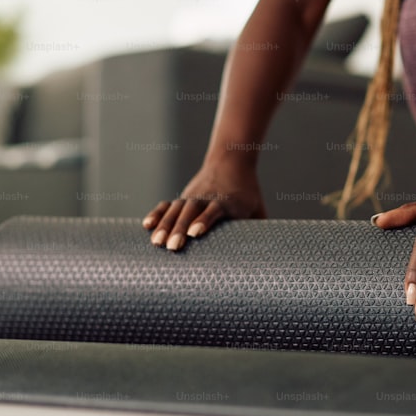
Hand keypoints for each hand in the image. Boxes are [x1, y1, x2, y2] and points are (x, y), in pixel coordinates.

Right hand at [142, 160, 265, 250]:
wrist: (232, 160)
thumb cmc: (247, 192)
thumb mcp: (257, 207)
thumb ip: (260, 227)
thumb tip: (269, 254)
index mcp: (226, 201)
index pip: (213, 211)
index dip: (204, 221)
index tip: (195, 233)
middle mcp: (207, 197)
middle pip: (191, 212)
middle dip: (180, 229)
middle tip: (173, 248)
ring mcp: (193, 196)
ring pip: (176, 210)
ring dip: (165, 226)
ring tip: (156, 243)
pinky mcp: (183, 197)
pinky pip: (167, 205)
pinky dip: (157, 214)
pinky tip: (146, 226)